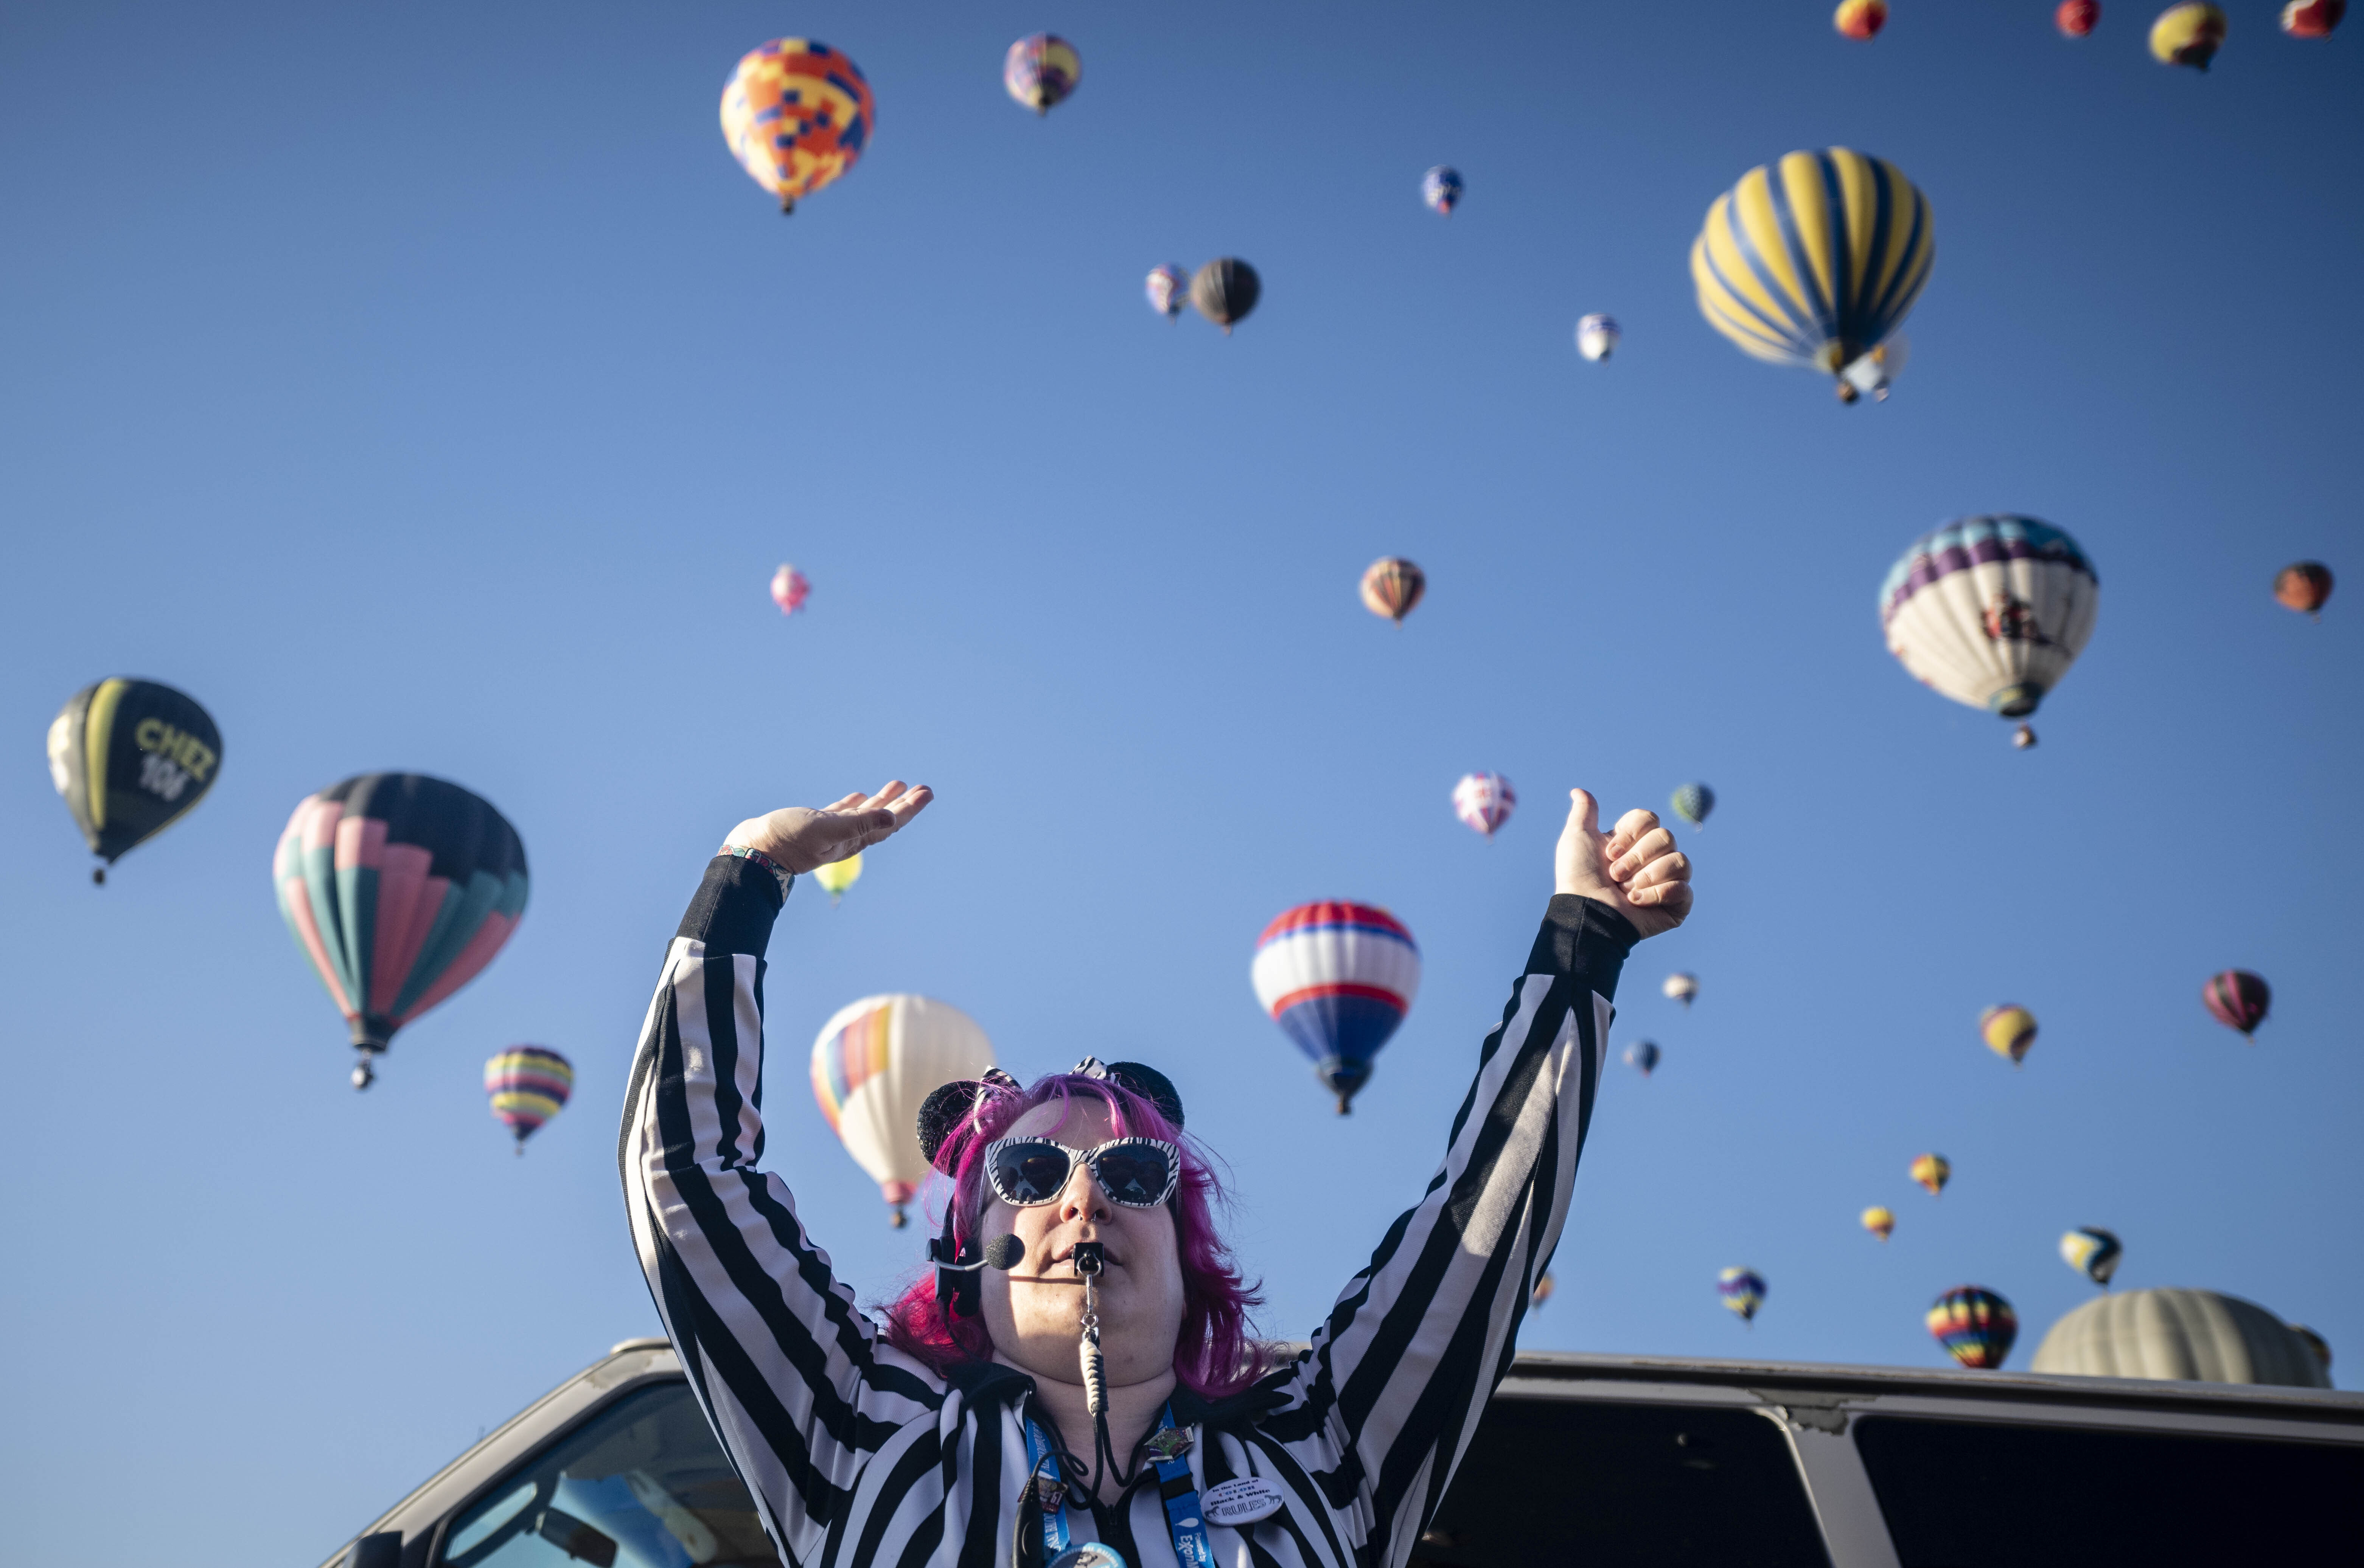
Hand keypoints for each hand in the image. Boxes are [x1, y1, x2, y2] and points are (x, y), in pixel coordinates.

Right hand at [724, 781, 933, 874]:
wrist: (753, 851)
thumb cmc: (787, 840)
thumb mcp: (825, 830)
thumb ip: (858, 824)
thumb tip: (892, 817)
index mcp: (853, 839)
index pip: (889, 823)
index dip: (910, 809)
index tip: (927, 793)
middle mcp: (846, 837)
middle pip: (883, 818)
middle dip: (904, 803)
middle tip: (923, 788)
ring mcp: (831, 832)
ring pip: (864, 814)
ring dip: (883, 800)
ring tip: (899, 783)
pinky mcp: (814, 826)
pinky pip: (842, 813)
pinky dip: (855, 804)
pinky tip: (860, 796)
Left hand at [1553, 788, 1691, 939]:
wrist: (1586, 911)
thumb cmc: (1579, 876)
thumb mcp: (1577, 838)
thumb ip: (1584, 813)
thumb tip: (1578, 791)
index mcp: (1634, 842)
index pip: (1650, 818)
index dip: (1631, 833)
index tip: (1610, 852)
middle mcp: (1653, 859)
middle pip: (1666, 837)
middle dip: (1637, 857)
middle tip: (1616, 875)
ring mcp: (1668, 881)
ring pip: (1680, 861)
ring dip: (1648, 876)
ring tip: (1627, 891)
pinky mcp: (1677, 905)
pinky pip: (1684, 888)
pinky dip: (1659, 894)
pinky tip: (1637, 902)